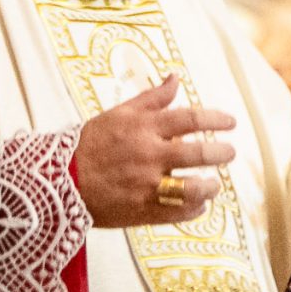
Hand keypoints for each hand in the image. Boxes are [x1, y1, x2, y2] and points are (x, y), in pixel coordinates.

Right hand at [75, 74, 237, 228]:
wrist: (59, 180)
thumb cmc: (90, 144)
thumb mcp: (118, 113)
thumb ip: (151, 98)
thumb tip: (175, 78)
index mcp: (143, 128)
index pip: (191, 119)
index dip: (216, 119)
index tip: (231, 122)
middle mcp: (148, 155)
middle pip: (199, 153)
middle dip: (221, 153)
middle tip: (230, 152)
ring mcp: (146, 185)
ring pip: (193, 188)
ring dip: (211, 186)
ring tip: (215, 184)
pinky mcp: (142, 211)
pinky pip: (178, 213)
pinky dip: (194, 210)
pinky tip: (198, 205)